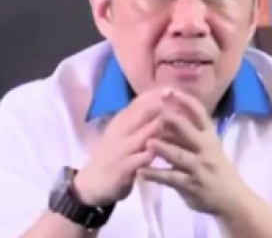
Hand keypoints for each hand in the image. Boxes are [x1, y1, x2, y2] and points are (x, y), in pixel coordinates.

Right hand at [74, 87, 169, 206]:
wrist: (93, 183)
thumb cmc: (112, 155)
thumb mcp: (121, 134)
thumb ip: (137, 121)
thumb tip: (158, 102)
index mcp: (119, 122)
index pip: (137, 103)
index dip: (154, 95)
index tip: (171, 89)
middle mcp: (119, 131)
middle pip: (140, 114)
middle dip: (159, 105)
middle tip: (177, 99)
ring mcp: (121, 149)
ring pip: (144, 134)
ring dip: (161, 126)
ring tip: (179, 121)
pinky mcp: (124, 167)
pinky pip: (142, 158)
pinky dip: (155, 153)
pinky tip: (169, 151)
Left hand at [137, 89, 247, 215]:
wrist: (231, 198)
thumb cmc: (216, 169)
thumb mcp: (208, 148)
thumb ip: (190, 134)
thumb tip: (167, 115)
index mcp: (210, 136)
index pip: (200, 114)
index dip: (186, 101)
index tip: (171, 91)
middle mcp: (206, 149)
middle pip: (188, 130)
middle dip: (172, 119)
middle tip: (155, 111)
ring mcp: (199, 167)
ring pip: (179, 155)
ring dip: (162, 148)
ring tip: (147, 142)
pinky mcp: (191, 185)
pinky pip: (171, 178)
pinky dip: (155, 175)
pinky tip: (141, 172)